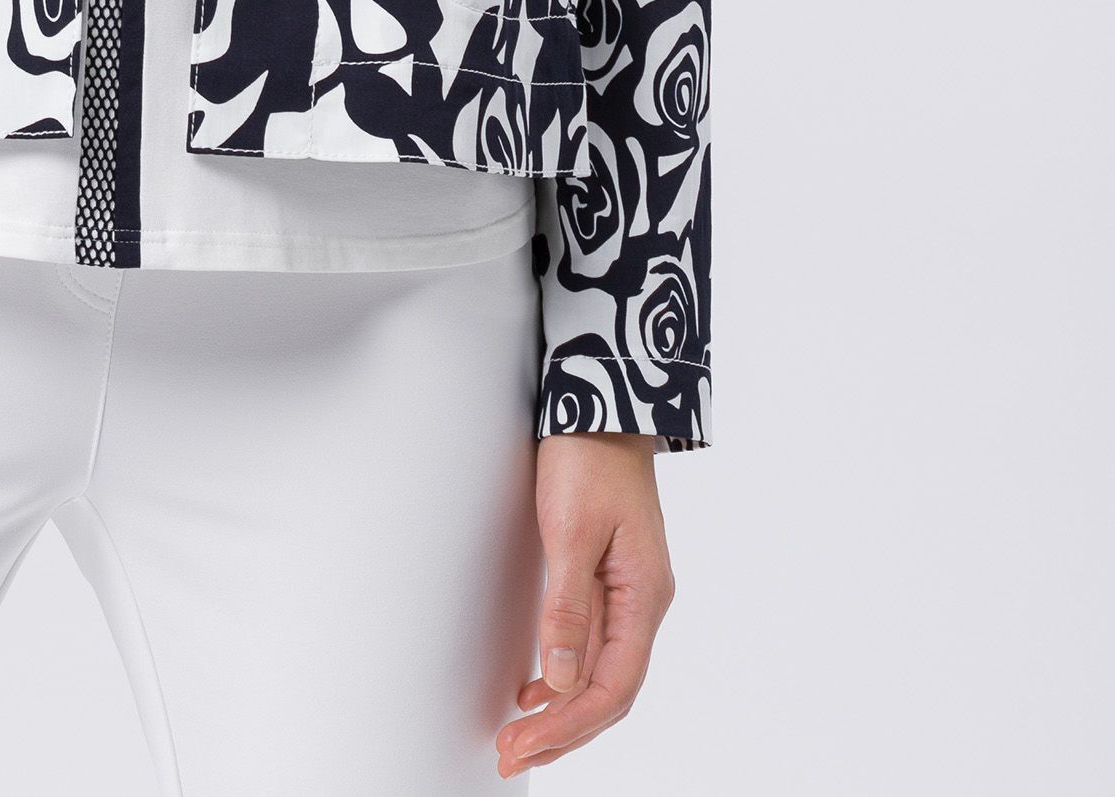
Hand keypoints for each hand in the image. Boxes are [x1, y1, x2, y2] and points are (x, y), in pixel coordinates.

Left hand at [496, 435, 674, 777]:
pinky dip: (565, 675)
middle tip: (512, 755)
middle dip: (563, 731)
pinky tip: (537, 690)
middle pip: (609, 690)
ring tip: (519, 738)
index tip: (525, 745)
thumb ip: (567, 608)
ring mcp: (628, 590)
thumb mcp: (570, 531)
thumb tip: (561, 680)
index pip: (612, 687)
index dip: (569, 725)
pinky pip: (593, 644)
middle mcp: (643, 601)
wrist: (600, 400)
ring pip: (601, 672)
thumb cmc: (587, 457)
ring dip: (562, 710)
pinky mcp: (609, 576)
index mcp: (644, 595)